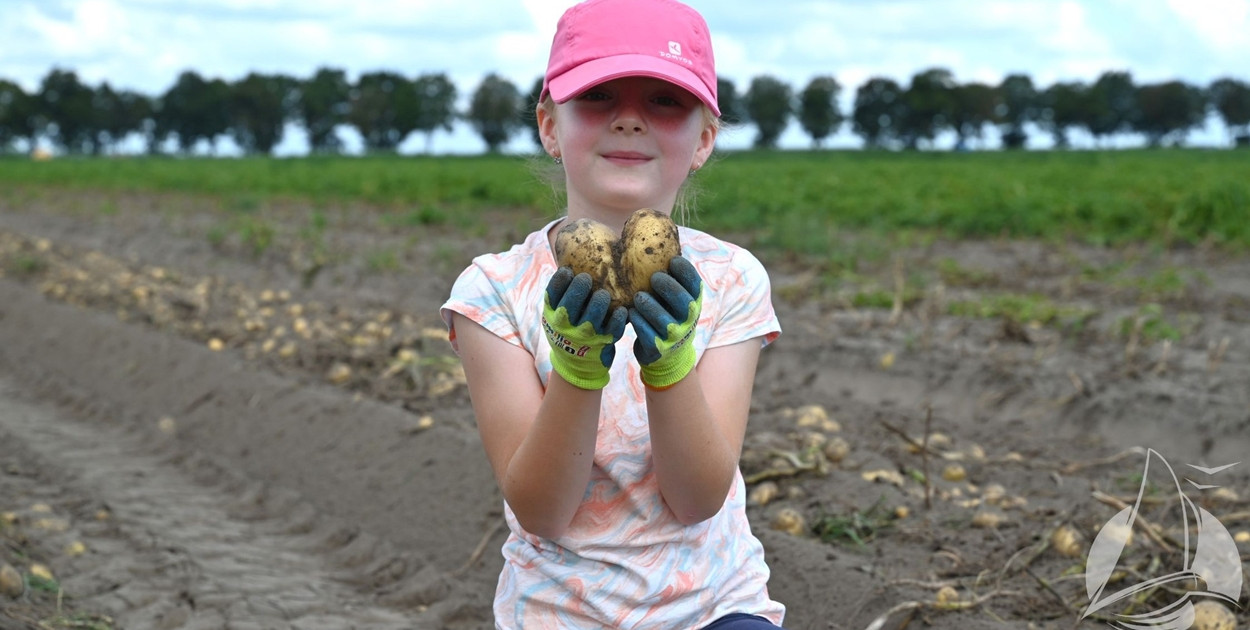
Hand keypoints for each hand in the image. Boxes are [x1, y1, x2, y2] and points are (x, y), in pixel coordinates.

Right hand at [543, 267, 628, 389]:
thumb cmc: (568, 329)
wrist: (576, 365)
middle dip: (579, 289)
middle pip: (569, 306)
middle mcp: (566, 327)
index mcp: (552, 315)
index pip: (552, 295)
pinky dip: (619, 318)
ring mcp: (585, 336)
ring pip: (592, 318)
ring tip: (603, 293)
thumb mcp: (556, 315)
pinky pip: (613, 329)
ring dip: (599, 302)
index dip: (560, 281)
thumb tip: (572, 260)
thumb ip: (561, 294)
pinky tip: (623, 309)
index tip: (568, 270)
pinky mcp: (604, 342)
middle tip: (587, 278)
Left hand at [629, 256, 702, 388]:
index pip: (694, 284)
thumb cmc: (667, 314)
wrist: (667, 355)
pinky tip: (630, 313)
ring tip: (638, 296)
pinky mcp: (659, 349)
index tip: (672, 260)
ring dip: (650, 305)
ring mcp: (674, 336)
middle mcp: (688, 320)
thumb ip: (670, 276)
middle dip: (669, 287)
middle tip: (654, 277)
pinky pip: (647, 334)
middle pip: (683, 302)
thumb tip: (659, 237)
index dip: (685, 271)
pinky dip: (638, 322)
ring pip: (663, 320)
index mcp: (693, 302)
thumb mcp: (674, 298)